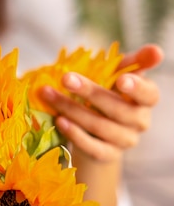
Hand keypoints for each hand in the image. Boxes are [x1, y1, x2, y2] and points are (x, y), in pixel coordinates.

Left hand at [39, 44, 162, 161]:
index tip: (121, 79)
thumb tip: (156, 50)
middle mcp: (140, 122)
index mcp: (146, 100)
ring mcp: (125, 141)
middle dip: (90, 92)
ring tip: (50, 96)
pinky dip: (74, 134)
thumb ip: (136, 61)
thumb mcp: (120, 73)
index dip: (137, 88)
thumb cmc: (109, 93)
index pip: (149, 94)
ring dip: (72, 110)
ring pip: (99, 126)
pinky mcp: (107, 155)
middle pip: (117, 109)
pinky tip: (59, 120)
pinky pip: (92, 147)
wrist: (96, 129)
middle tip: (66, 78)